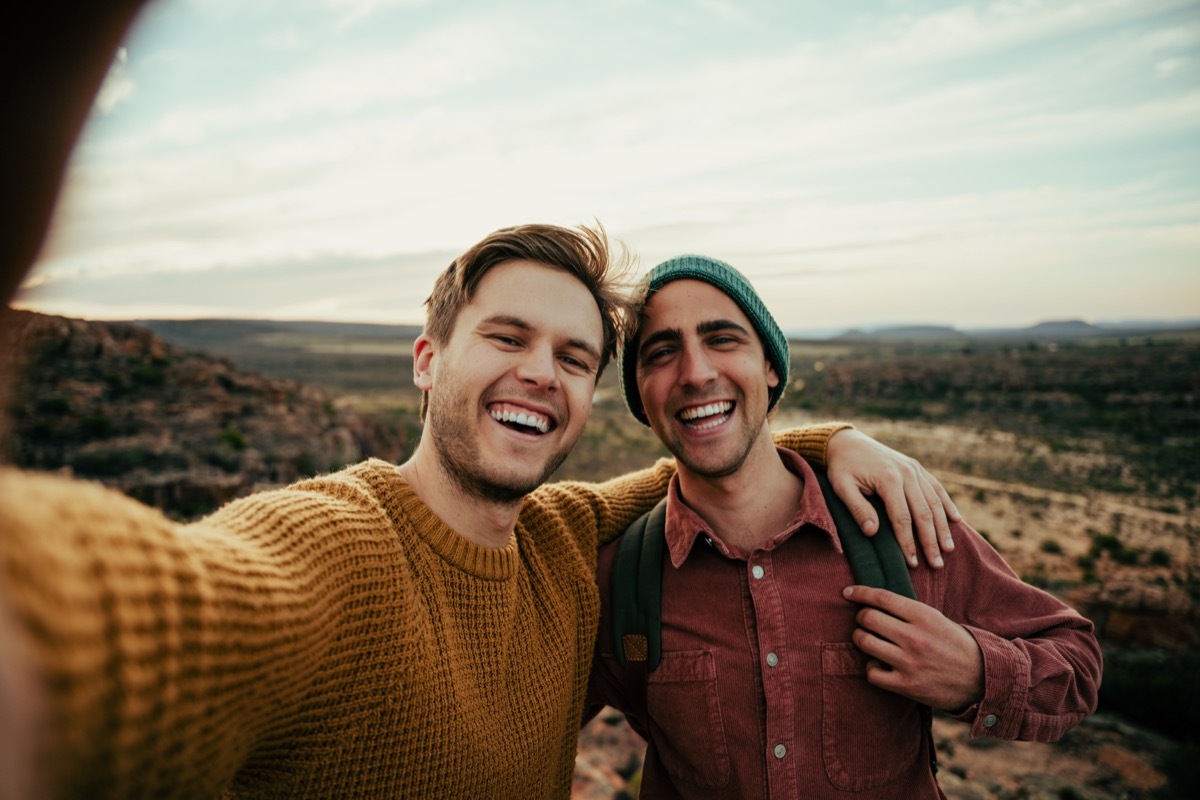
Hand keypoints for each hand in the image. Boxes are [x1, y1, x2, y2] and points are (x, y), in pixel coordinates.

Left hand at [825, 429, 958, 567]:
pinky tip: (956, 520)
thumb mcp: (842, 488)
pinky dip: (948, 504)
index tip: (912, 563)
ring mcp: (915, 469)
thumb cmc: (842, 467)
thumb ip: (858, 509)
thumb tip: (873, 532)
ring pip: (935, 502)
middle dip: (931, 541)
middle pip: (924, 513)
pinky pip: (937, 488)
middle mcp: (907, 473)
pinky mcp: (917, 467)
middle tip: (937, 564)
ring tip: (949, 549)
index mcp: (889, 479)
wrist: (846, 441)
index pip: (902, 518)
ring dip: (943, 527)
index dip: (908, 543)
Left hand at [843, 585, 983, 711]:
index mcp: (923, 616)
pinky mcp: (906, 685)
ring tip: (867, 639)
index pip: (882, 598)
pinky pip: (871, 673)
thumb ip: (907, 611)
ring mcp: (909, 662)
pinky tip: (878, 664)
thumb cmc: (953, 644)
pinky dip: (870, 667)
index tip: (848, 592)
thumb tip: (873, 601)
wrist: (980, 677)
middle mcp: (915, 637)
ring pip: (865, 642)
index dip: (860, 593)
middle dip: (861, 617)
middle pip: (868, 618)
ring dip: (860, 639)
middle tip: (864, 620)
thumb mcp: (935, 619)